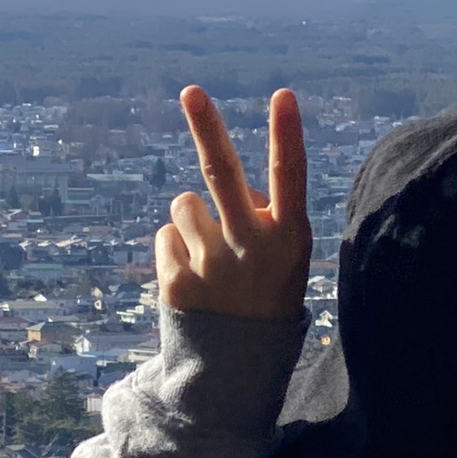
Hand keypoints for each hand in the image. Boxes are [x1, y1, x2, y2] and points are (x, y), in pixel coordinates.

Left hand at [155, 87, 312, 320]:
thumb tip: (217, 174)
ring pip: (184, 204)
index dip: (287, 133)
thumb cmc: (266, 288)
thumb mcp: (283, 254)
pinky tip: (195, 277)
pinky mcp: (176, 281)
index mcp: (288, 237)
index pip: (290, 176)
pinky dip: (176, 248)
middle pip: (223, 174)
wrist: (236, 366)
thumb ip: (261, 212)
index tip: (283, 94)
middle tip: (191, 91)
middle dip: (207, 127)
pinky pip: (166, 235)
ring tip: (211, 255)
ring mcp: (211, 265)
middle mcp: (250, 247)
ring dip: (192, 219)